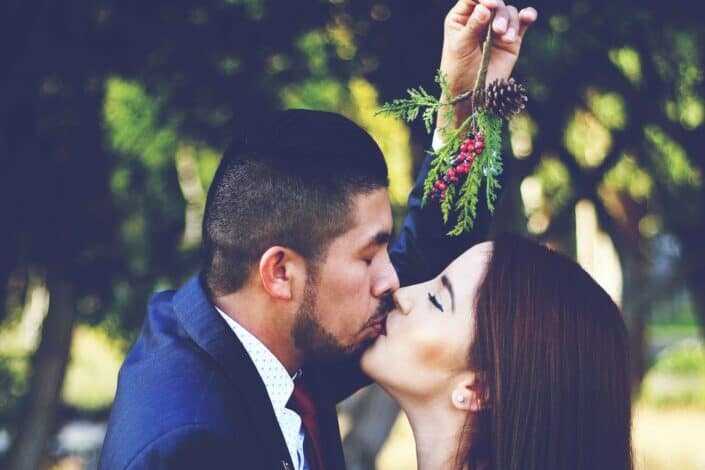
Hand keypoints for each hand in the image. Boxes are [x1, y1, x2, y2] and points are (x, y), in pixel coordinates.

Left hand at [438, 0, 536, 127]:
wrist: (470, 93)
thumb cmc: (458, 69)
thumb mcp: (460, 46)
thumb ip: (472, 25)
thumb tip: (484, 8)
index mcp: (461, 18)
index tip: (489, 4)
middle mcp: (479, 19)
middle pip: (494, 3)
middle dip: (498, 14)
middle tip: (496, 31)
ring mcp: (496, 29)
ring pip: (509, 13)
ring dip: (509, 22)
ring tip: (504, 39)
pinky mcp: (511, 39)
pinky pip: (522, 22)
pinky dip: (527, 16)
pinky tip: (529, 17)